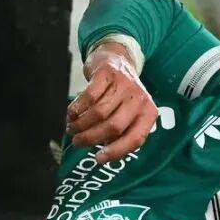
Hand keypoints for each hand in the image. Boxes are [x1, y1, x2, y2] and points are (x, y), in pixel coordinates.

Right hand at [66, 42, 157, 163]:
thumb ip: (120, 134)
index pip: (135, 139)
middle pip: (113, 127)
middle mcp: (139, 98)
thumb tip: (103, 155)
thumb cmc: (120, 96)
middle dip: (91, 138)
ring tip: (72, 128)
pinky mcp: (108, 73)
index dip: (116, 152)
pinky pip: (89, 97)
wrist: (116, 60)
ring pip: (99, 113)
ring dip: (81, 124)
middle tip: (77, 142)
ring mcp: (124, 84)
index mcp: (148, 113)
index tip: (98, 159)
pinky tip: (71, 113)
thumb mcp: (128, 115)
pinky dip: (77, 108)